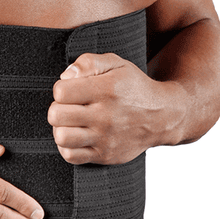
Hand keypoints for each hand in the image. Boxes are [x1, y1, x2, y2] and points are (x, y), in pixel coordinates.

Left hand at [48, 53, 185, 164]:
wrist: (163, 116)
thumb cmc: (135, 88)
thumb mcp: (117, 64)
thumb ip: (89, 62)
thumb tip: (65, 76)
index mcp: (107, 90)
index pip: (61, 92)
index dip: (61, 88)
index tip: (72, 89)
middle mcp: (105, 116)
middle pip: (56, 115)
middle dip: (58, 107)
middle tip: (70, 106)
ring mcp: (105, 138)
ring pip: (62, 137)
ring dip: (61, 127)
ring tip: (71, 122)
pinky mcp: (105, 155)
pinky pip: (71, 156)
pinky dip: (67, 146)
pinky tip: (77, 135)